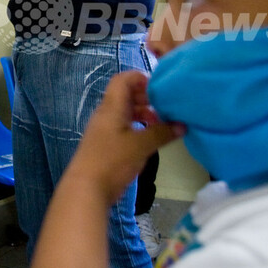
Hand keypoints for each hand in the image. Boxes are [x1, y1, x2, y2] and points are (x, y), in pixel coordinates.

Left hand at [67, 71, 184, 205]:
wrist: (85, 189)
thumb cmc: (112, 161)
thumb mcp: (141, 146)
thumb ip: (162, 133)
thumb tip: (182, 125)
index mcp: (111, 107)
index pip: (123, 80)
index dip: (140, 78)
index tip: (159, 89)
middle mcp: (106, 114)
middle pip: (125, 95)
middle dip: (145, 98)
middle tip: (163, 108)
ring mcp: (104, 130)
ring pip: (124, 112)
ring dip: (142, 114)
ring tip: (159, 124)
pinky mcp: (105, 144)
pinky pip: (122, 127)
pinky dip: (136, 127)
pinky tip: (148, 139)